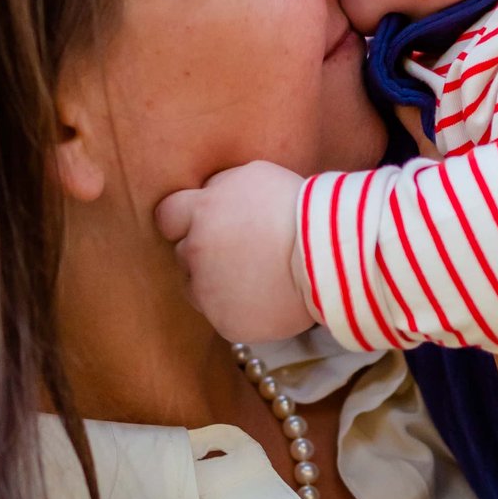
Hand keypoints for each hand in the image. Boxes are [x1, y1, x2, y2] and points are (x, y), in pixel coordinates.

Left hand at [156, 161, 315, 343]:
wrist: (330, 258)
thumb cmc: (299, 209)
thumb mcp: (255, 175)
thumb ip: (220, 187)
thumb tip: (206, 194)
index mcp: (200, 212)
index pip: (167, 217)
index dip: (183, 221)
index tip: (202, 225)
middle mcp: (195, 252)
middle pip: (184, 254)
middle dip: (204, 252)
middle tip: (242, 251)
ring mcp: (209, 292)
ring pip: (198, 288)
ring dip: (216, 283)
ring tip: (255, 276)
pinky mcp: (226, 323)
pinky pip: (222, 315)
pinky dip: (238, 309)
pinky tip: (265, 297)